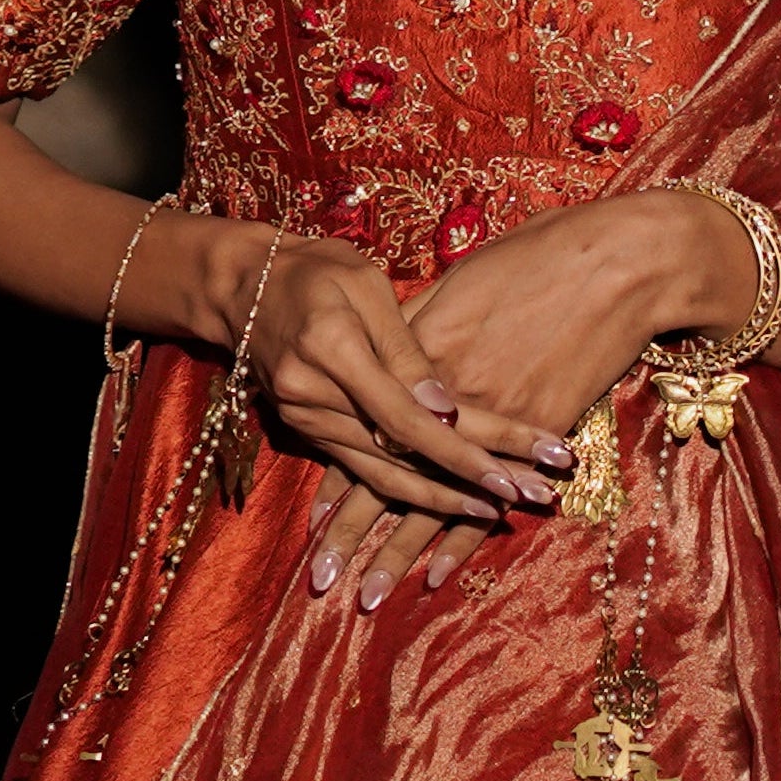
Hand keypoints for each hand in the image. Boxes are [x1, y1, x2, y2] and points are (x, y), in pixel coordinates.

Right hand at [237, 227, 572, 610]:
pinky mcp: (306, 432)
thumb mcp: (367, 285)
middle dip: (474, 480)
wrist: (242, 285)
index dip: (465, 451)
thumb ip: (408, 350)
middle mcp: (313, 396)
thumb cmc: (316, 269)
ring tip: (504, 510)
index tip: (517, 472)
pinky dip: (408, 491)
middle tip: (538, 496)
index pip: (408, 418)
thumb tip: (446, 410)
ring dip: (446, 498)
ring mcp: (305, 420)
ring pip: (384, 475)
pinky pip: (363, 472)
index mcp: (332, 349)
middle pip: (405, 454)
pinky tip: (449, 504)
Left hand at [308, 191, 747, 608]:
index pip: (362, 434)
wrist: (614, 263)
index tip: (315, 522)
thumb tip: (375, 357)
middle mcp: (444, 400)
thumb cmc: (531, 259)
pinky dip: (462, 540)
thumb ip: (410, 331)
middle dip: (352, 535)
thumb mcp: (453, 287)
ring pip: (430, 500)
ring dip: (397, 554)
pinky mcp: (535, 435)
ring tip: (367, 598)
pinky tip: (437, 576)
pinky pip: (491, 500)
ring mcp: (490, 423)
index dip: (338, 481)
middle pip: (386, 477)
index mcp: (415, 360)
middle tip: (321, 582)